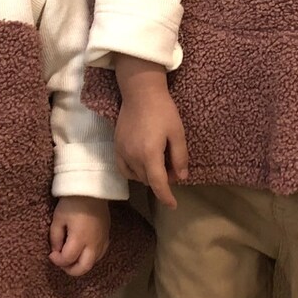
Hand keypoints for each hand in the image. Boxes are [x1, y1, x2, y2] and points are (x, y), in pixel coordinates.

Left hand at [49, 198, 109, 276]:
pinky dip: (91, 258)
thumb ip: (55, 238)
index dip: (57, 260)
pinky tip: (83, 251)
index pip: (67, 259)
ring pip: (93, 263)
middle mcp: (93, 243)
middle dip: (70, 270)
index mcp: (79, 239)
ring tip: (71, 257)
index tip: (51, 254)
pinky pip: (100, 254)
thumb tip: (56, 251)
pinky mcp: (107, 236)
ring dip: (81, 264)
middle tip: (62, 263)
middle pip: (84, 268)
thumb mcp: (58, 219)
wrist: (91, 189)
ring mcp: (102, 240)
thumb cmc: (72, 203)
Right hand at [114, 56, 187, 209]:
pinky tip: (142, 164)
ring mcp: (122, 152)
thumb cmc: (163, 111)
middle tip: (173, 167)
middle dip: (162, 181)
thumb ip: (180, 157)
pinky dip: (134, 172)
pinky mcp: (116, 146)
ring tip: (159, 162)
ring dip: (149, 176)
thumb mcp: (177, 133)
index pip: (158, 184)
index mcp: (150, 155)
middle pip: (148, 181)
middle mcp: (133, 157)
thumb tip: (181, 177)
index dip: (166, 197)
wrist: (140, 92)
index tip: (173, 205)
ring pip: (136, 176)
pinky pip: (124, 169)